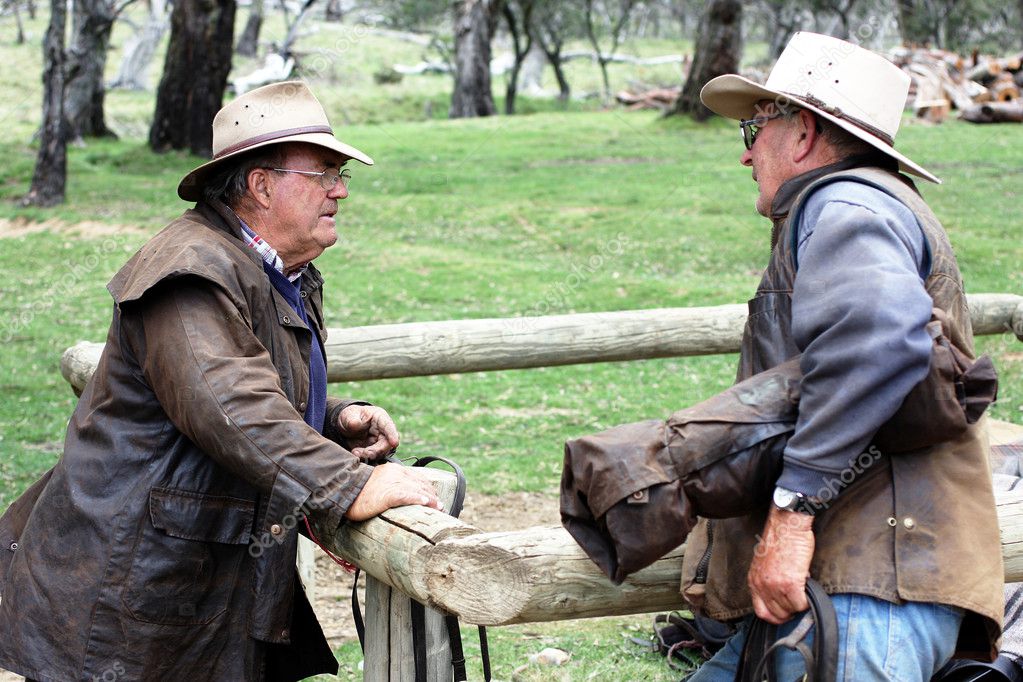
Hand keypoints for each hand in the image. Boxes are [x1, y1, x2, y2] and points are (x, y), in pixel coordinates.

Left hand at [337, 404, 399, 460]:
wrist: (345, 427)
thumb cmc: (350, 417)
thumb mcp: (348, 415)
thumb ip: (352, 420)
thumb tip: (356, 424)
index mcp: (380, 418)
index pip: (388, 426)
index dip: (392, 434)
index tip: (394, 443)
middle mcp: (383, 431)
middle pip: (387, 443)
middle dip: (377, 450)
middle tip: (366, 453)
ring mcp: (379, 442)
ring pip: (381, 452)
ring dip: (369, 455)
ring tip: (356, 452)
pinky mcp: (374, 451)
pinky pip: (373, 457)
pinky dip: (365, 458)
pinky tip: (356, 454)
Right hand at [344, 463, 441, 520]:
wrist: (345, 490)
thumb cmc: (359, 491)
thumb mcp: (379, 482)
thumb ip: (392, 485)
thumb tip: (403, 497)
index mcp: (395, 470)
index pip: (419, 478)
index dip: (429, 490)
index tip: (434, 499)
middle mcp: (397, 473)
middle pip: (422, 484)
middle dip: (433, 496)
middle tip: (440, 508)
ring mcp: (393, 483)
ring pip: (418, 490)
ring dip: (431, 500)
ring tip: (438, 509)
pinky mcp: (388, 494)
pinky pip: (408, 495)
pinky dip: (419, 499)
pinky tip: (427, 504)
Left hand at [748, 506, 814, 624]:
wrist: (786, 524)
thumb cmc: (779, 539)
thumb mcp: (765, 563)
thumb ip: (769, 580)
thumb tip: (781, 595)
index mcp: (754, 580)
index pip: (761, 612)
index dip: (775, 617)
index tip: (786, 613)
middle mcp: (762, 585)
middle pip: (777, 615)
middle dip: (790, 610)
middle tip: (798, 598)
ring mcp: (775, 585)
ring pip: (791, 610)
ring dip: (799, 602)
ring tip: (802, 586)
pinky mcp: (790, 583)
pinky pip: (801, 604)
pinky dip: (807, 601)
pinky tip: (807, 587)